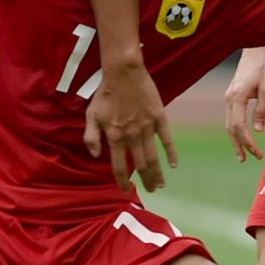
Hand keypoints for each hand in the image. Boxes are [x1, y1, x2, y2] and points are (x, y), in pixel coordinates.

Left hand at [83, 57, 175, 192]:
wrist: (123, 73)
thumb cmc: (104, 93)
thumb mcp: (90, 115)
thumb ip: (90, 137)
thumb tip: (95, 155)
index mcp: (115, 137)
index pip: (119, 167)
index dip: (122, 181)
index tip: (126, 190)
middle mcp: (132, 136)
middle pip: (140, 166)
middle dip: (145, 181)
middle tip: (150, 191)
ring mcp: (147, 128)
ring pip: (153, 157)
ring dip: (157, 173)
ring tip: (160, 184)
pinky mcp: (159, 117)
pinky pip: (167, 140)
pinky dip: (171, 153)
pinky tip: (174, 165)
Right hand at [224, 47, 264, 161]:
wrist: (255, 50)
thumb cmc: (264, 67)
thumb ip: (261, 109)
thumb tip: (258, 130)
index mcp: (237, 97)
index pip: (239, 127)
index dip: (248, 142)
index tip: (258, 153)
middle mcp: (229, 99)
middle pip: (231, 128)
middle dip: (241, 145)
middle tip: (251, 158)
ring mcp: (228, 97)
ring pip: (228, 124)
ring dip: (236, 140)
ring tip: (242, 155)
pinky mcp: (231, 95)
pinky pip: (230, 117)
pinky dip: (235, 130)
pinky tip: (240, 137)